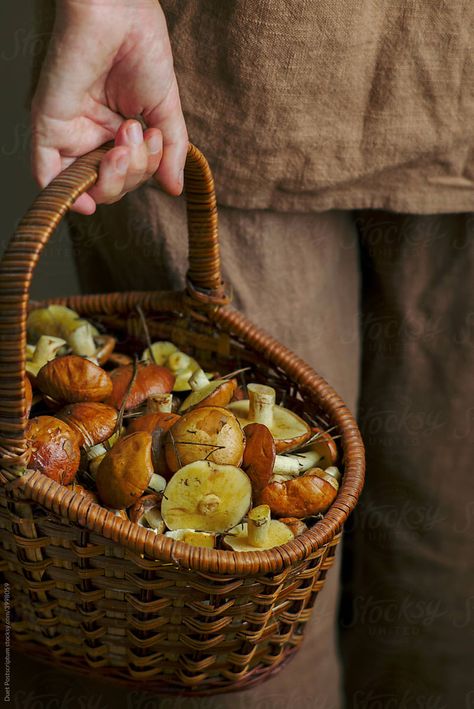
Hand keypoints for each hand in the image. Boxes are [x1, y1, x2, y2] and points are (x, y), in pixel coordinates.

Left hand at [31, 0, 187, 213]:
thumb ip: (170, 152)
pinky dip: (66, 195)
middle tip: (138, 132)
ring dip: (114, 177)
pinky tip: (87, 201)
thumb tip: (174, 189)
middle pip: (111, 186)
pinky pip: (47, 172)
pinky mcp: (48, 123)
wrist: (123, 14)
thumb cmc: (144, 50)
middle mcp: (91, 134)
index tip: (155, 137)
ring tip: (127, 134)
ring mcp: (69, 131)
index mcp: (116, 131)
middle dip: (134, 171)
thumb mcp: (165, 112)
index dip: (145, 170)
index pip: (130, 175)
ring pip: (86, 186)